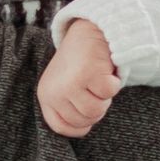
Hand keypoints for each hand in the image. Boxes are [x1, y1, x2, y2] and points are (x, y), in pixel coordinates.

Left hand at [37, 17, 120, 137]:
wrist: (89, 31)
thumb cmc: (79, 63)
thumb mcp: (65, 85)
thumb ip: (68, 107)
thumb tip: (82, 129)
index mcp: (46, 96)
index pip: (61, 127)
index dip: (80, 125)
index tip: (88, 114)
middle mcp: (54, 91)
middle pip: (84, 120)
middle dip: (97, 107)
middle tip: (95, 88)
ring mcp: (70, 83)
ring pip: (97, 109)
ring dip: (105, 97)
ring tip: (99, 80)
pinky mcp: (88, 73)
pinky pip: (109, 92)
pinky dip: (113, 82)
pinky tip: (105, 70)